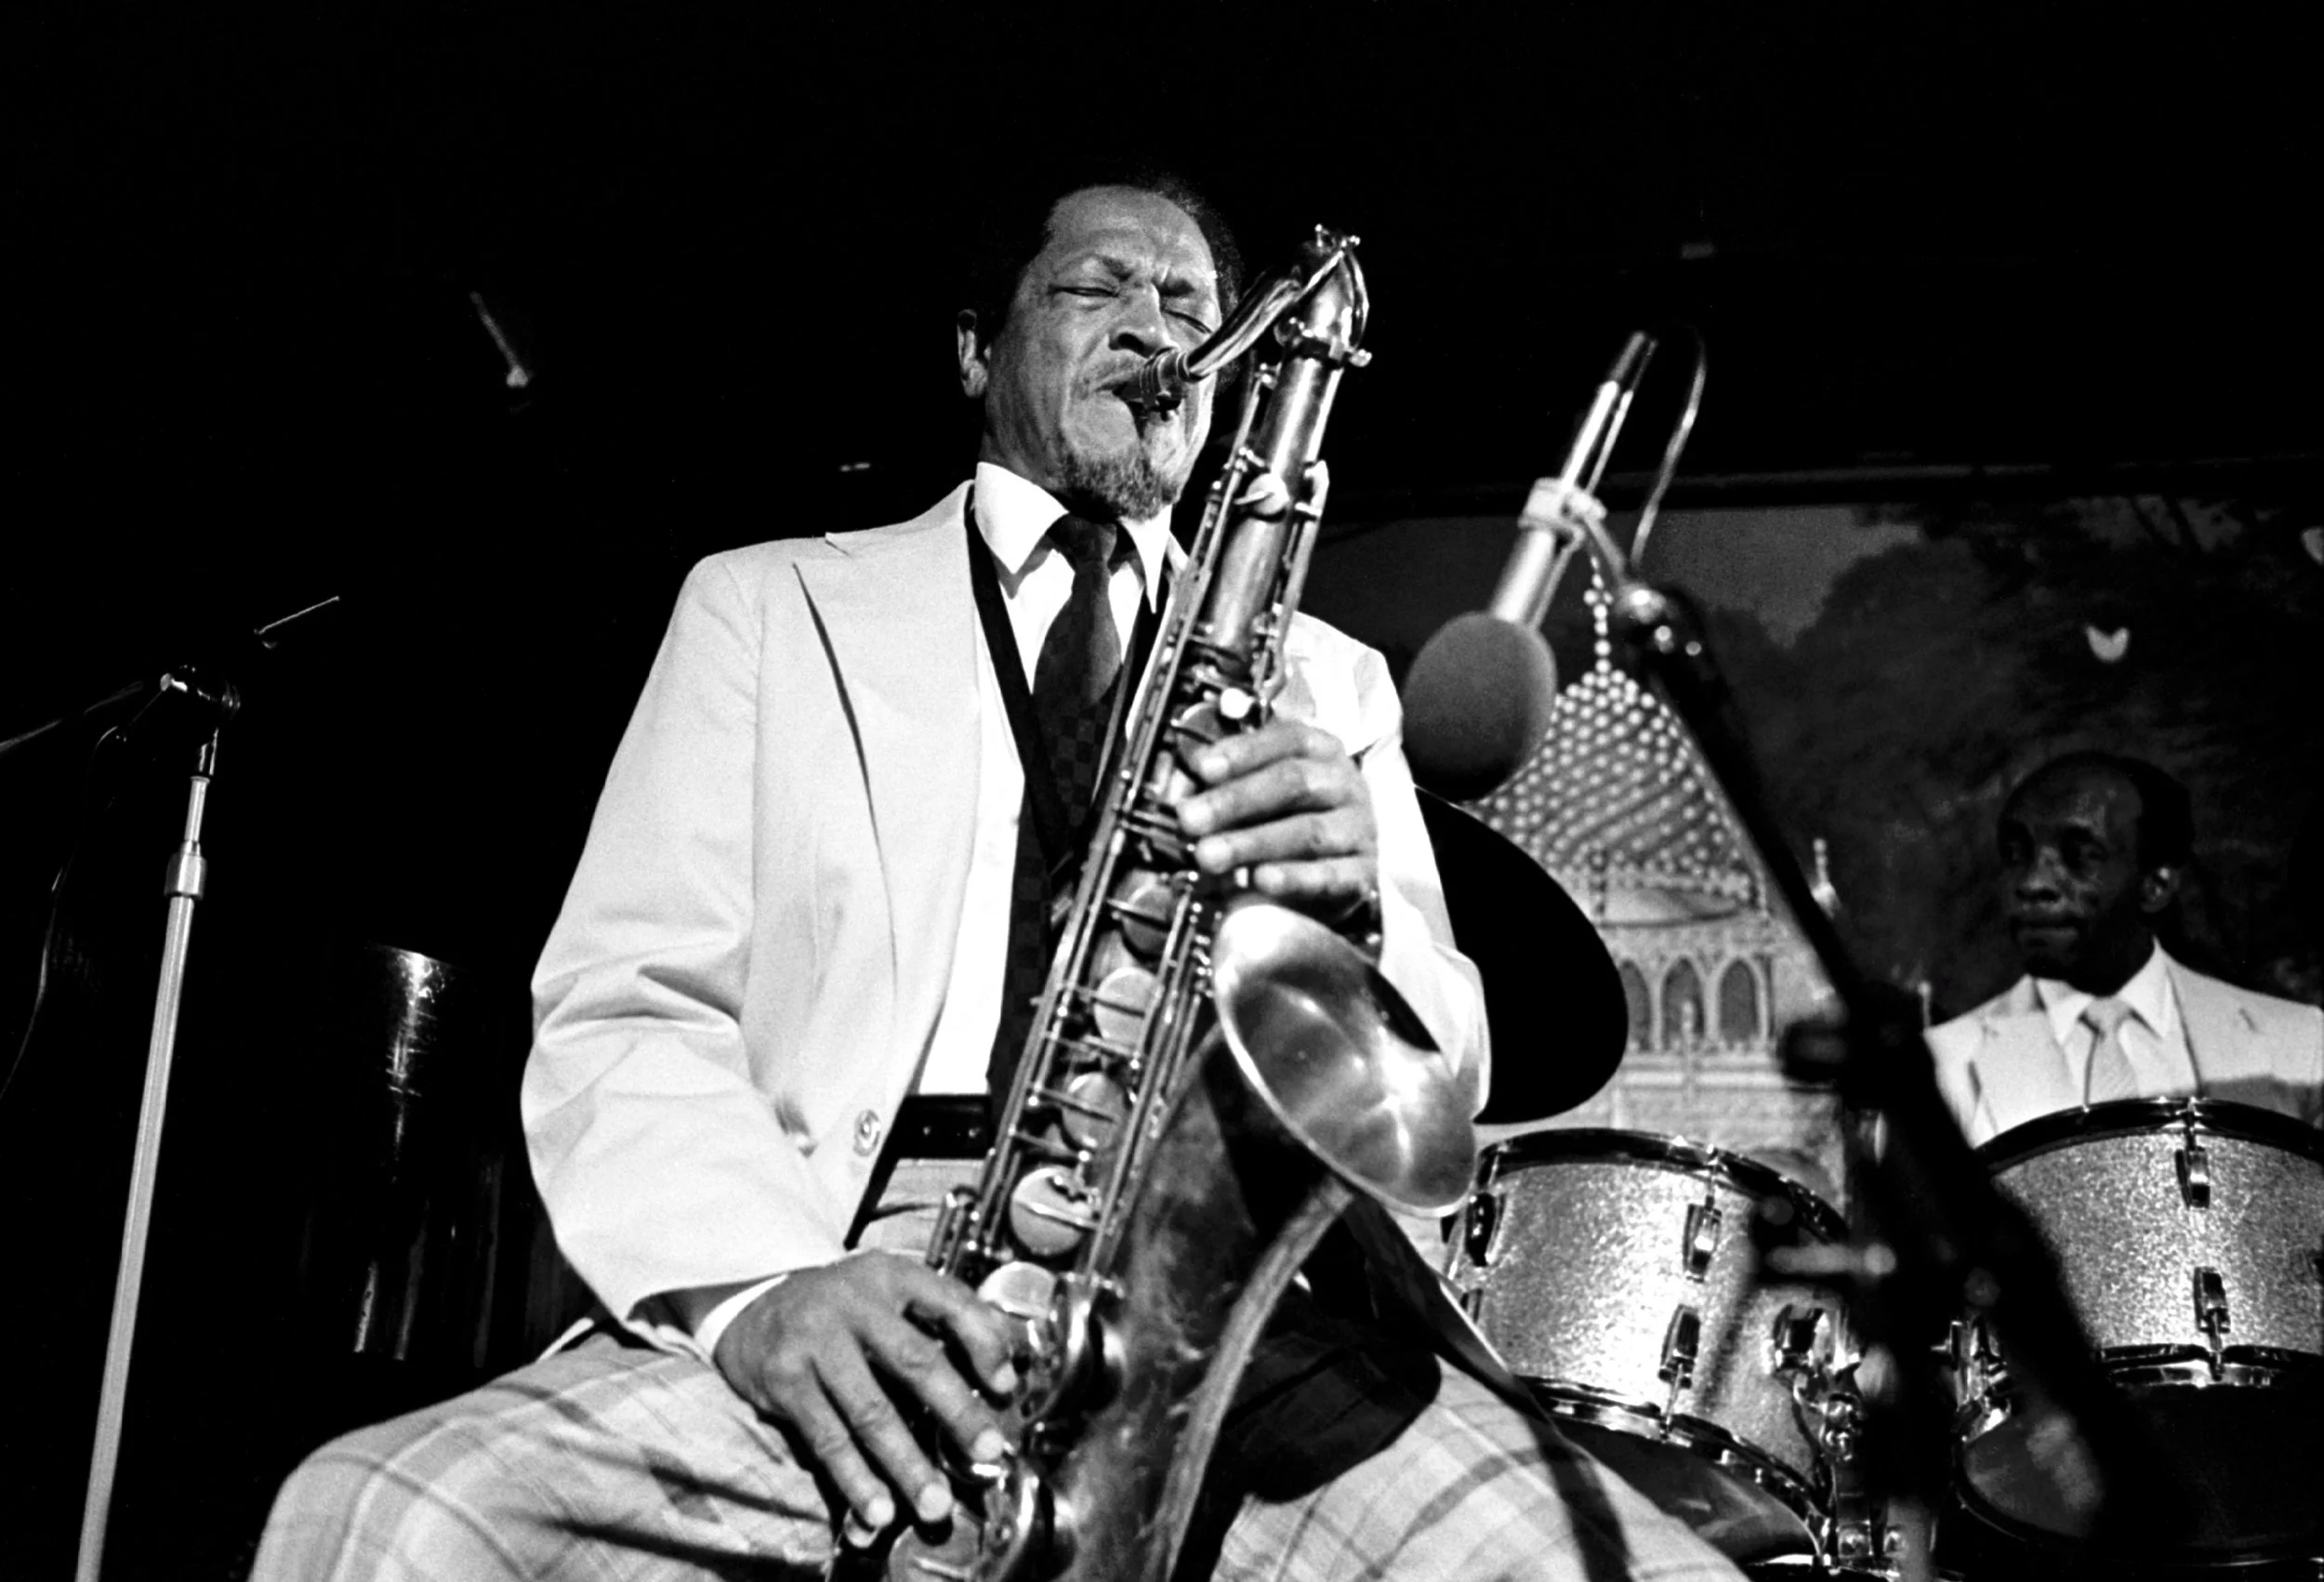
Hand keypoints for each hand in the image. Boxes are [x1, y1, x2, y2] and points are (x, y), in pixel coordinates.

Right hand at [712, 1251, 1017, 1533]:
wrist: (756, 1308)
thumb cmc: (842, 1308)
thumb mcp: (889, 1291)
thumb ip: (943, 1313)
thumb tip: (1006, 1354)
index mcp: (891, 1276)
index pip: (950, 1303)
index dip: (984, 1343)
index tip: (1007, 1386)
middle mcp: (854, 1303)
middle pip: (914, 1361)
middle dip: (956, 1411)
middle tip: (988, 1451)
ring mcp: (816, 1342)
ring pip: (869, 1411)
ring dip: (906, 1463)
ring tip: (934, 1503)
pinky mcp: (786, 1381)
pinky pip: (827, 1437)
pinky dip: (855, 1477)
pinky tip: (877, 1508)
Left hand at [1175, 718, 1378, 921]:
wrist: (1339, 869)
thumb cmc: (1293, 820)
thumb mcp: (1265, 790)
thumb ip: (1229, 781)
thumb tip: (1187, 780)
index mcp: (1320, 751)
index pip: (1286, 740)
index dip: (1243, 752)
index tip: (1203, 768)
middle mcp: (1343, 784)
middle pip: (1293, 783)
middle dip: (1235, 801)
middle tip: (1191, 819)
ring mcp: (1357, 828)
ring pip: (1307, 831)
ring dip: (1252, 842)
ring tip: (1210, 854)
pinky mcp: (1363, 873)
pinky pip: (1330, 876)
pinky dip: (1294, 878)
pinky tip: (1261, 880)